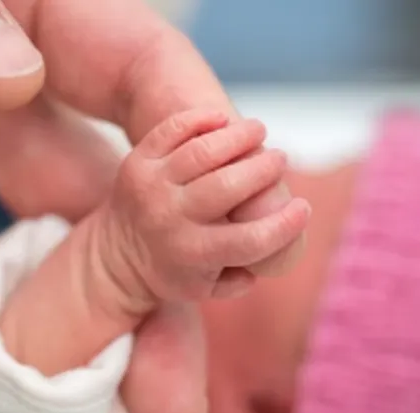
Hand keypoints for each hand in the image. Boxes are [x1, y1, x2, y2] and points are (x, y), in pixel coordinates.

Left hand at [101, 109, 309, 308]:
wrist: (116, 258)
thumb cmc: (177, 269)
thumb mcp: (209, 287)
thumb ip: (245, 274)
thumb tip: (277, 242)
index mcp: (193, 255)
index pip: (248, 240)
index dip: (283, 225)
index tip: (303, 207)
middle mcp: (170, 219)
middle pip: (227, 187)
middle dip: (263, 169)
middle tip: (280, 160)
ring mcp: (151, 187)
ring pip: (201, 153)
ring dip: (238, 137)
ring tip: (258, 131)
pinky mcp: (137, 161)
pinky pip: (170, 132)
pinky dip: (199, 121)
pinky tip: (222, 119)